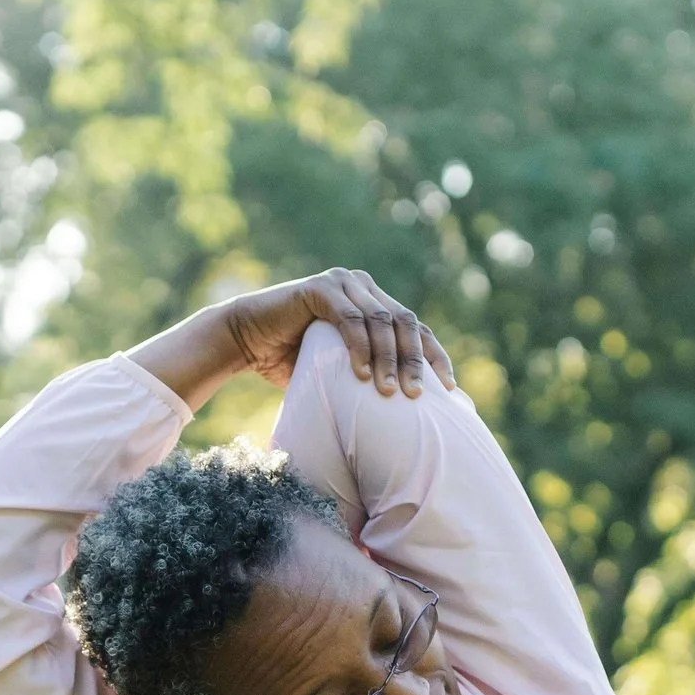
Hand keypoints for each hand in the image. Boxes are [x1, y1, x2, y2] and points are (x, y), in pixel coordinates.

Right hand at [220, 268, 456, 396]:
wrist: (244, 339)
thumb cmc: (289, 360)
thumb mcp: (338, 369)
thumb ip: (367, 374)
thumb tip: (403, 412)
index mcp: (374, 300)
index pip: (415, 327)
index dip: (434, 357)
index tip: (449, 390)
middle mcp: (362, 285)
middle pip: (404, 322)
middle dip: (415, 361)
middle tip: (416, 397)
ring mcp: (342, 282)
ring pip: (380, 320)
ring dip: (388, 359)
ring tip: (390, 393)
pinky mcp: (320, 288)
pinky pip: (349, 318)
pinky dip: (358, 347)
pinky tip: (361, 375)